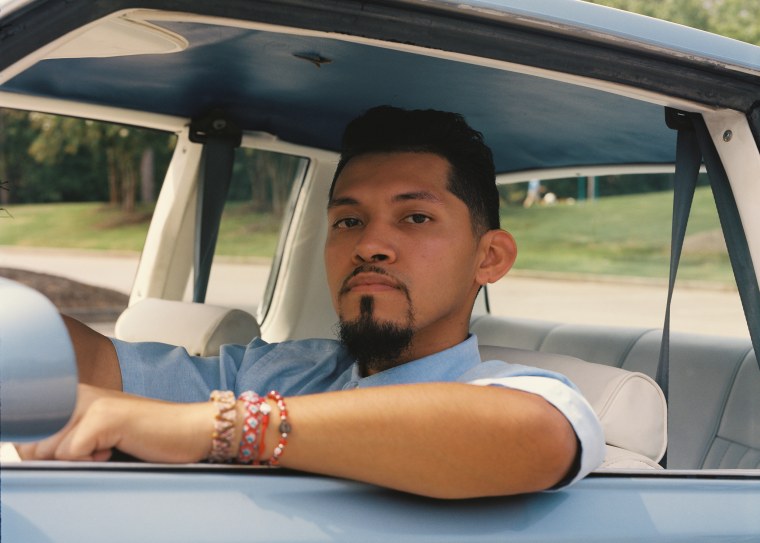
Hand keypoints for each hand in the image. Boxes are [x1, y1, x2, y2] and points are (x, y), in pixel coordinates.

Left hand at [17, 384, 215, 462]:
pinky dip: (92, 462)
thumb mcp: (100, 437)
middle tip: (101, 449)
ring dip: (80, 461)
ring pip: (52, 451)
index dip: (51, 453)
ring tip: (110, 447)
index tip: (86, 450)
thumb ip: (67, 441)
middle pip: (38, 444)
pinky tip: (116, 448)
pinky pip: (71, 455)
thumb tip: (32, 454)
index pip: (33, 434)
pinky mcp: (103, 417)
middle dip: (64, 459)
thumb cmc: (152, 437)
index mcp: (77, 395)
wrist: (192, 429)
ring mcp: (91, 403)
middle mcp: (80, 393)